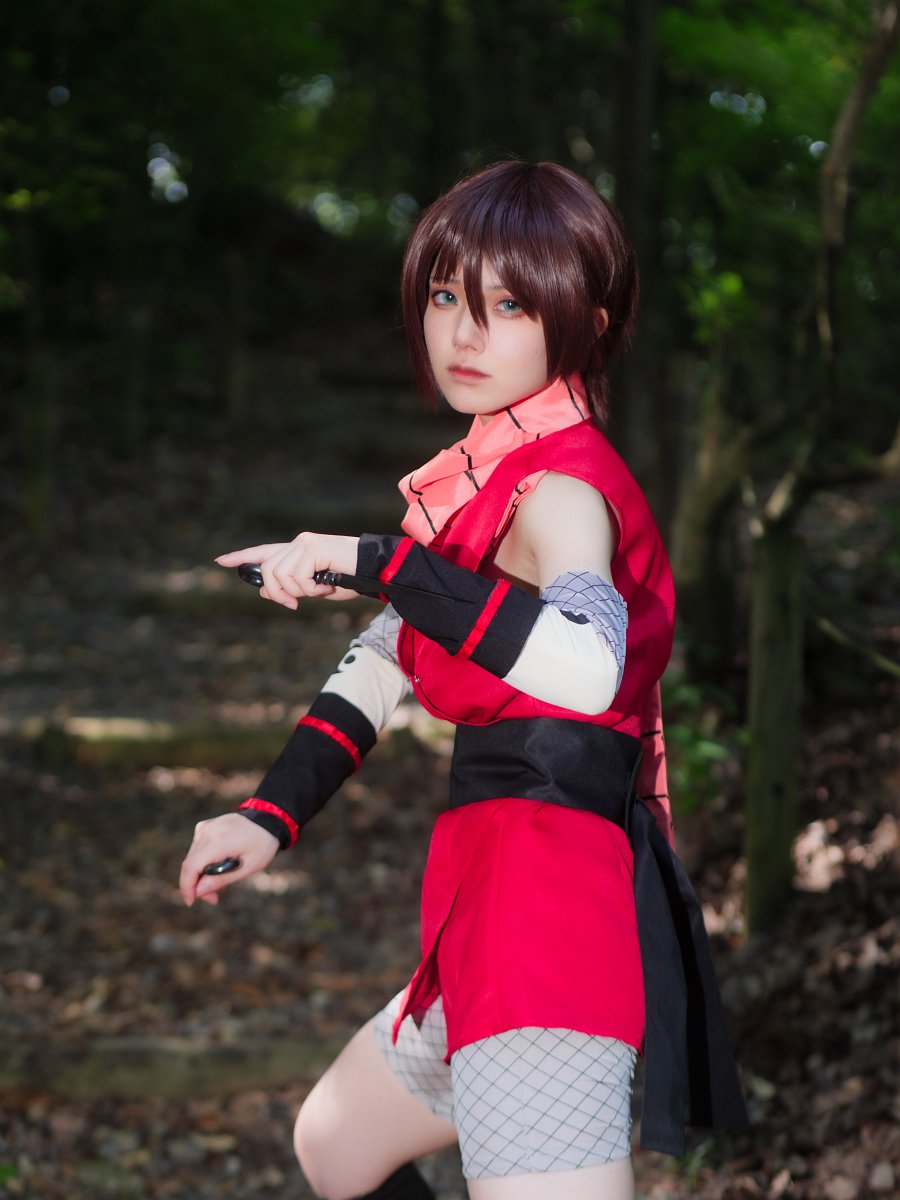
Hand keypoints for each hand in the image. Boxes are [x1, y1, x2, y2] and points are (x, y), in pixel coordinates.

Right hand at [180, 813, 279, 906]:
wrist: (267, 819)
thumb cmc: (262, 844)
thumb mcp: (248, 867)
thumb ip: (221, 879)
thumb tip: (198, 891)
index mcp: (219, 841)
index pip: (191, 866)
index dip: (187, 887)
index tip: (191, 902)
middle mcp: (208, 831)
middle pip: (190, 864)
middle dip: (198, 885)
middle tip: (214, 898)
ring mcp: (205, 827)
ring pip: (192, 858)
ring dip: (201, 875)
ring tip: (221, 883)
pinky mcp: (205, 827)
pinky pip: (197, 850)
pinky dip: (204, 862)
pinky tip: (218, 867)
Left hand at [215, 533, 360, 608]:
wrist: (374, 570)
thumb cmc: (349, 579)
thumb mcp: (314, 589)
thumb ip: (289, 588)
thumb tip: (263, 591)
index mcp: (296, 550)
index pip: (263, 551)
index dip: (241, 557)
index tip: (220, 561)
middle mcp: (298, 542)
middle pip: (268, 571)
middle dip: (277, 594)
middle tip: (294, 604)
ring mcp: (305, 543)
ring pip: (280, 575)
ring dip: (297, 592)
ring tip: (319, 591)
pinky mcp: (313, 548)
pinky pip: (298, 577)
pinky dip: (310, 590)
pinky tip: (326, 587)